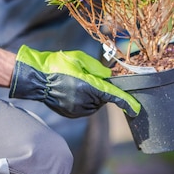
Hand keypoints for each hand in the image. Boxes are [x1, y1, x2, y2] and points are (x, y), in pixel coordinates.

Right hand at [9, 45, 140, 117]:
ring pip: (95, 104)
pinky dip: (84, 101)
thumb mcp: (79, 59)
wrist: (36, 79)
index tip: (137, 109)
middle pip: (104, 98)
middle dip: (100, 90)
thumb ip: (97, 69)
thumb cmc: (57, 65)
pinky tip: (72, 91)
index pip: (114, 97)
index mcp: (88, 87)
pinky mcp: (71, 114)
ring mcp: (77, 110)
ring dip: (92, 96)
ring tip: (75, 83)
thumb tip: (110, 77)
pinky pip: (85, 108)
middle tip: (85, 78)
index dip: (127, 103)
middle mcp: (84, 101)